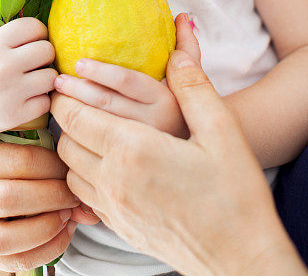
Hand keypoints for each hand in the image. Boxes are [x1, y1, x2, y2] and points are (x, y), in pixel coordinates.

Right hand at [0, 17, 57, 138]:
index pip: (33, 26)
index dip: (38, 32)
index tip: (35, 40)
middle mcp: (3, 66)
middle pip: (47, 50)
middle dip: (44, 55)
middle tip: (36, 61)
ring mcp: (10, 92)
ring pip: (51, 77)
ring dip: (45, 78)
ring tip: (35, 79)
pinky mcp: (14, 114)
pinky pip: (46, 102)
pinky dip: (41, 101)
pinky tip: (29, 98)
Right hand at [0, 138, 97, 270]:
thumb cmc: (12, 161)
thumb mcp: (24, 151)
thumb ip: (54, 166)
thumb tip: (89, 208)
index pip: (17, 159)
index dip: (52, 165)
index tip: (71, 168)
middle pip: (8, 198)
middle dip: (50, 197)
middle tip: (73, 195)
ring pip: (3, 239)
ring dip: (45, 228)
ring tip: (66, 215)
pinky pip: (12, 262)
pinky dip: (44, 250)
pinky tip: (62, 233)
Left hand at [51, 25, 307, 275]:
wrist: (243, 259)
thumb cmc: (235, 194)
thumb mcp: (221, 129)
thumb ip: (193, 85)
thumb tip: (176, 52)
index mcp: (134, 149)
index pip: (76, 117)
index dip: (64, 96)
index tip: (64, 80)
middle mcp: (115, 181)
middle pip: (66, 143)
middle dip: (65, 119)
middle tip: (74, 99)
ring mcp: (115, 209)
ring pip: (70, 172)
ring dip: (72, 148)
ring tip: (88, 129)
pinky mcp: (121, 229)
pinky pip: (84, 197)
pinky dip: (83, 176)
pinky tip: (103, 165)